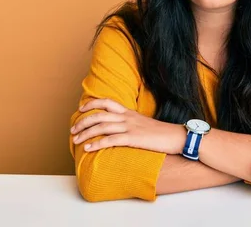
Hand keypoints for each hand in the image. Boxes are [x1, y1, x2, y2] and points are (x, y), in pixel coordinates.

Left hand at [70, 98, 186, 153]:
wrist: (177, 136)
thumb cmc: (162, 133)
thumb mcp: (144, 124)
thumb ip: (131, 124)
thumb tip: (120, 130)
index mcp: (130, 113)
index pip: (107, 102)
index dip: (92, 104)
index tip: (81, 109)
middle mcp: (128, 117)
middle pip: (99, 115)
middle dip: (83, 122)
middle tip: (73, 130)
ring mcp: (130, 127)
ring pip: (102, 126)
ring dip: (86, 133)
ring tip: (76, 140)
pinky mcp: (133, 138)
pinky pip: (111, 139)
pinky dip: (97, 143)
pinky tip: (89, 148)